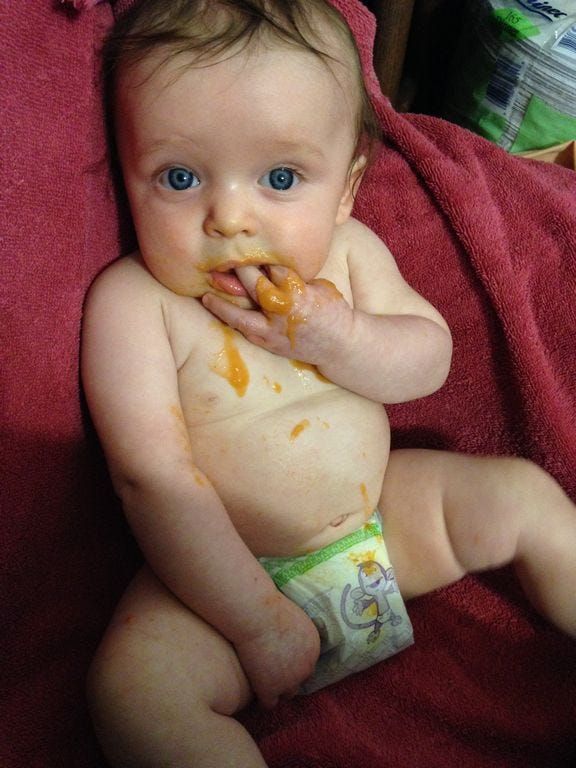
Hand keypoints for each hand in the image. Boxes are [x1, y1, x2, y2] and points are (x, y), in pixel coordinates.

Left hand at [202, 265, 352, 365]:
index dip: (260, 254)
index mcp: (297, 289)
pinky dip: (229, 317)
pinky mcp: (268, 342)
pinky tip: (215, 307)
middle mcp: (281, 308)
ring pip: (240, 311)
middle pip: (252, 282)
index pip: (272, 265)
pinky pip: (243, 328)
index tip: (249, 244)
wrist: (339, 345)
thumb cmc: (332, 310)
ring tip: (206, 290)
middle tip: (224, 256)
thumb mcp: (319, 285)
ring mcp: (272, 328)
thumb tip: (270, 264)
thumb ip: (294, 276)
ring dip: (222, 300)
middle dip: (239, 268)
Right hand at [233, 593, 319, 708]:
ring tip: (262, 683)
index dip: (293, 662)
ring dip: (277, 689)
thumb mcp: (294, 618)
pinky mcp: (270, 689)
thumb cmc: (268, 608)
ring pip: (287, 694)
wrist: (255, 615)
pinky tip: (253, 691)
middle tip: (271, 672)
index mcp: (314, 648)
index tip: (279, 659)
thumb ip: (298, 634)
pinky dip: (261, 698)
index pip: (307, 663)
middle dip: (288, 676)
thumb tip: (291, 638)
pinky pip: (269, 704)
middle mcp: (306, 667)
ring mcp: (289, 681)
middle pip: (300, 680)